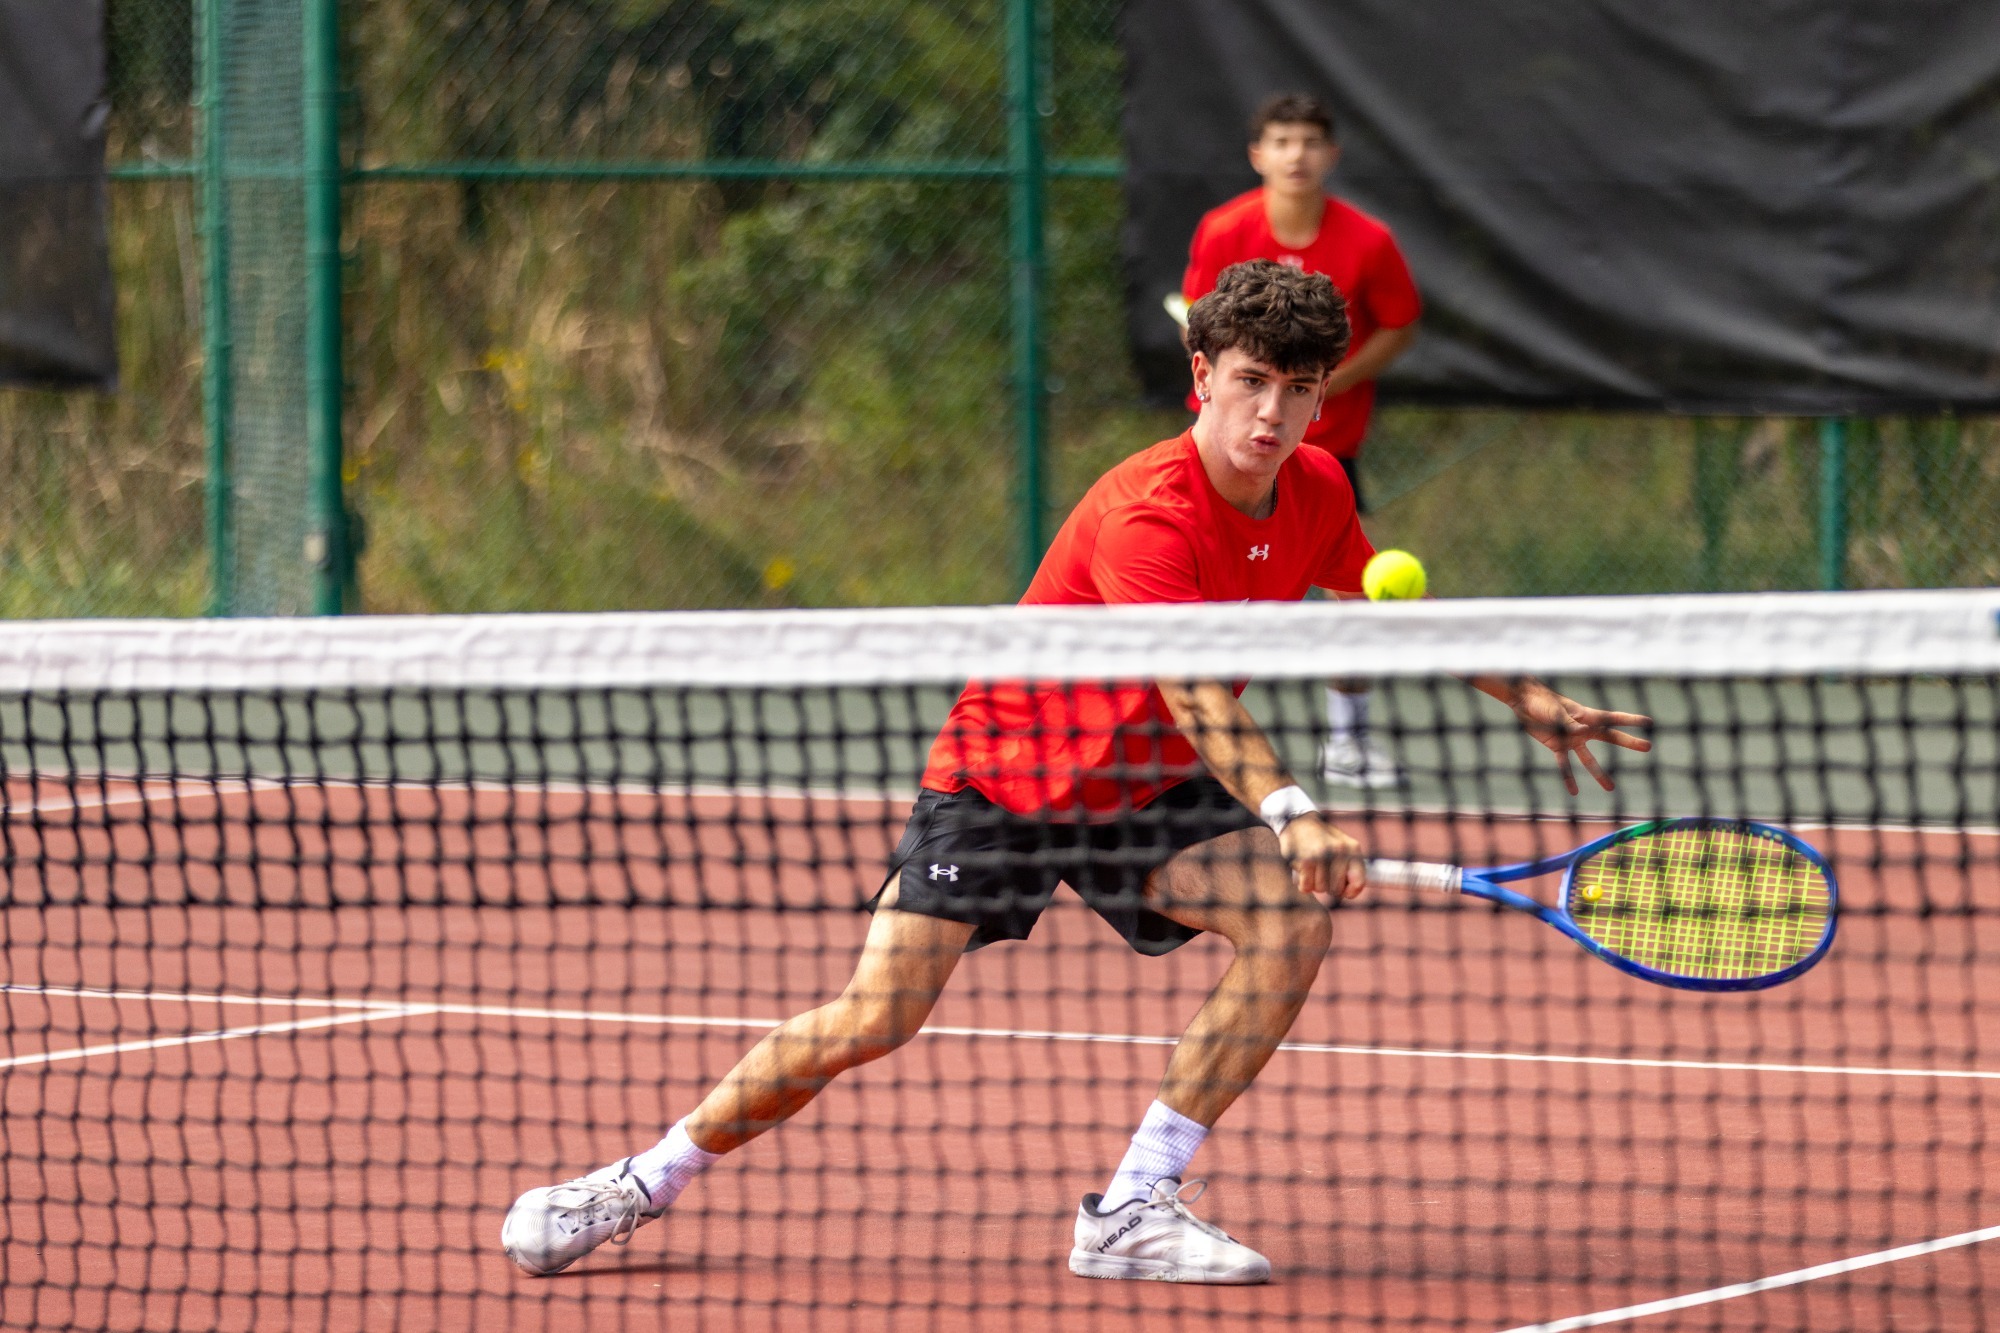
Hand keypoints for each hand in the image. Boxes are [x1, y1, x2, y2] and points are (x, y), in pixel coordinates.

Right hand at [1278, 813, 1366, 901]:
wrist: (1298, 821)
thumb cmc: (1322, 839)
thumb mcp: (1342, 847)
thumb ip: (1351, 869)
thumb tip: (1350, 894)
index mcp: (1352, 848)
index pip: (1358, 883)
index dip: (1350, 892)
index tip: (1343, 891)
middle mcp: (1339, 850)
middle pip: (1336, 889)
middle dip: (1328, 887)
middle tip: (1322, 875)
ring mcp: (1322, 855)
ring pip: (1320, 889)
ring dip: (1314, 883)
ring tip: (1311, 869)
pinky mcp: (1305, 859)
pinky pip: (1306, 886)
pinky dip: (1303, 883)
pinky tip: (1302, 870)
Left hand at [1508, 681, 1651, 793]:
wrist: (1523, 702)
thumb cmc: (1542, 702)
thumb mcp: (1557, 713)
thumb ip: (1569, 725)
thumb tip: (1583, 733)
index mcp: (1587, 715)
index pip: (1614, 718)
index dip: (1632, 720)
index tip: (1650, 723)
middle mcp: (1583, 728)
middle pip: (1610, 737)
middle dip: (1629, 742)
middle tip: (1648, 748)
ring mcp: (1571, 739)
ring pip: (1589, 759)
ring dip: (1599, 774)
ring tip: (1611, 789)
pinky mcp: (1557, 746)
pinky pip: (1565, 765)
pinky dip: (1569, 777)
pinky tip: (1575, 792)